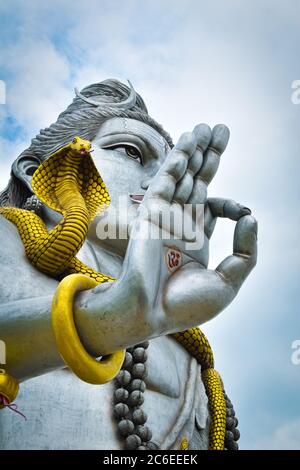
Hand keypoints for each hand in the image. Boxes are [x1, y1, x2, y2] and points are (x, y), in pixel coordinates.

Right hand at [123, 124, 256, 333]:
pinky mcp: (151, 212)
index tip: (242, 207)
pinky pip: (166, 182)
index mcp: (195, 242)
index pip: (212, 207)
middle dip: (209, 156)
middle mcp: (180, 225)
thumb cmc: (186, 305)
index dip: (228, 202)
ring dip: (192, 151)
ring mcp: (165, 217)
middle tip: (219, 129)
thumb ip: (245, 251)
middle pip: (198, 182)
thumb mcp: (228, 283)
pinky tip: (188, 143)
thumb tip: (252, 217)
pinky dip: (176, 162)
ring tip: (205, 127)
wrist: (151, 314)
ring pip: (182, 176)